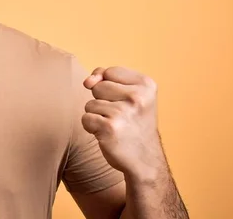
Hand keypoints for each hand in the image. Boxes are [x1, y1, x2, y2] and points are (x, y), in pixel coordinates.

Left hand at [81, 67, 164, 181]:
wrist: (145, 161)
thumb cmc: (133, 124)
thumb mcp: (130, 95)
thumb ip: (106, 78)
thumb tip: (87, 81)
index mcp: (146, 84)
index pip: (109, 71)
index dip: (109, 86)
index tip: (125, 102)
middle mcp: (138, 97)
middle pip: (98, 87)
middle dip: (103, 101)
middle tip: (121, 117)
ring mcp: (124, 112)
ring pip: (90, 103)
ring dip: (98, 116)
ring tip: (116, 126)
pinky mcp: (110, 128)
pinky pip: (86, 118)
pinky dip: (92, 128)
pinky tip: (108, 135)